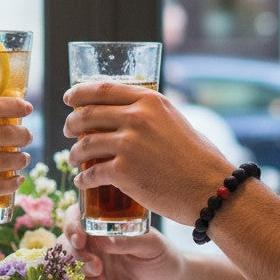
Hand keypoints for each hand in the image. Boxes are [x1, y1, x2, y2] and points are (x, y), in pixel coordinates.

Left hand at [63, 82, 232, 224]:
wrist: (211, 190)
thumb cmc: (200, 160)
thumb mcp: (175, 122)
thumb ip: (152, 115)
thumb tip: (129, 114)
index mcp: (149, 101)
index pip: (103, 89)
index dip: (80, 92)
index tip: (69, 98)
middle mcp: (136, 118)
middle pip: (87, 115)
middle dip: (71, 123)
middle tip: (68, 131)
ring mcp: (128, 144)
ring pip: (85, 145)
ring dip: (74, 153)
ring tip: (73, 159)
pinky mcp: (123, 172)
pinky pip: (92, 173)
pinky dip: (83, 179)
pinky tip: (81, 182)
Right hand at [63, 206, 187, 279]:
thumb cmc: (162, 259)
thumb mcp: (151, 245)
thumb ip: (128, 240)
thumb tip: (104, 239)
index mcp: (101, 229)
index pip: (74, 219)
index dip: (71, 226)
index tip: (81, 238)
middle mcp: (90, 249)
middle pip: (64, 248)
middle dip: (77, 258)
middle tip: (98, 266)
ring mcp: (88, 273)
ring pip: (65, 276)